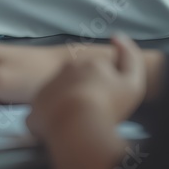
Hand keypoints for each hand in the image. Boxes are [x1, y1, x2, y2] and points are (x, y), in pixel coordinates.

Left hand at [26, 36, 146, 168]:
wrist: (77, 125)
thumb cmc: (107, 106)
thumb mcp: (133, 83)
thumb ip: (130, 57)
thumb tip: (117, 37)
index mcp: (88, 63)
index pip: (97, 71)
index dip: (105, 87)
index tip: (107, 102)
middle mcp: (66, 70)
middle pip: (77, 81)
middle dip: (84, 92)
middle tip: (93, 114)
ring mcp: (48, 86)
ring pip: (60, 95)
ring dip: (66, 105)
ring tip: (77, 124)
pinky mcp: (36, 106)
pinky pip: (44, 113)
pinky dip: (50, 120)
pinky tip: (59, 131)